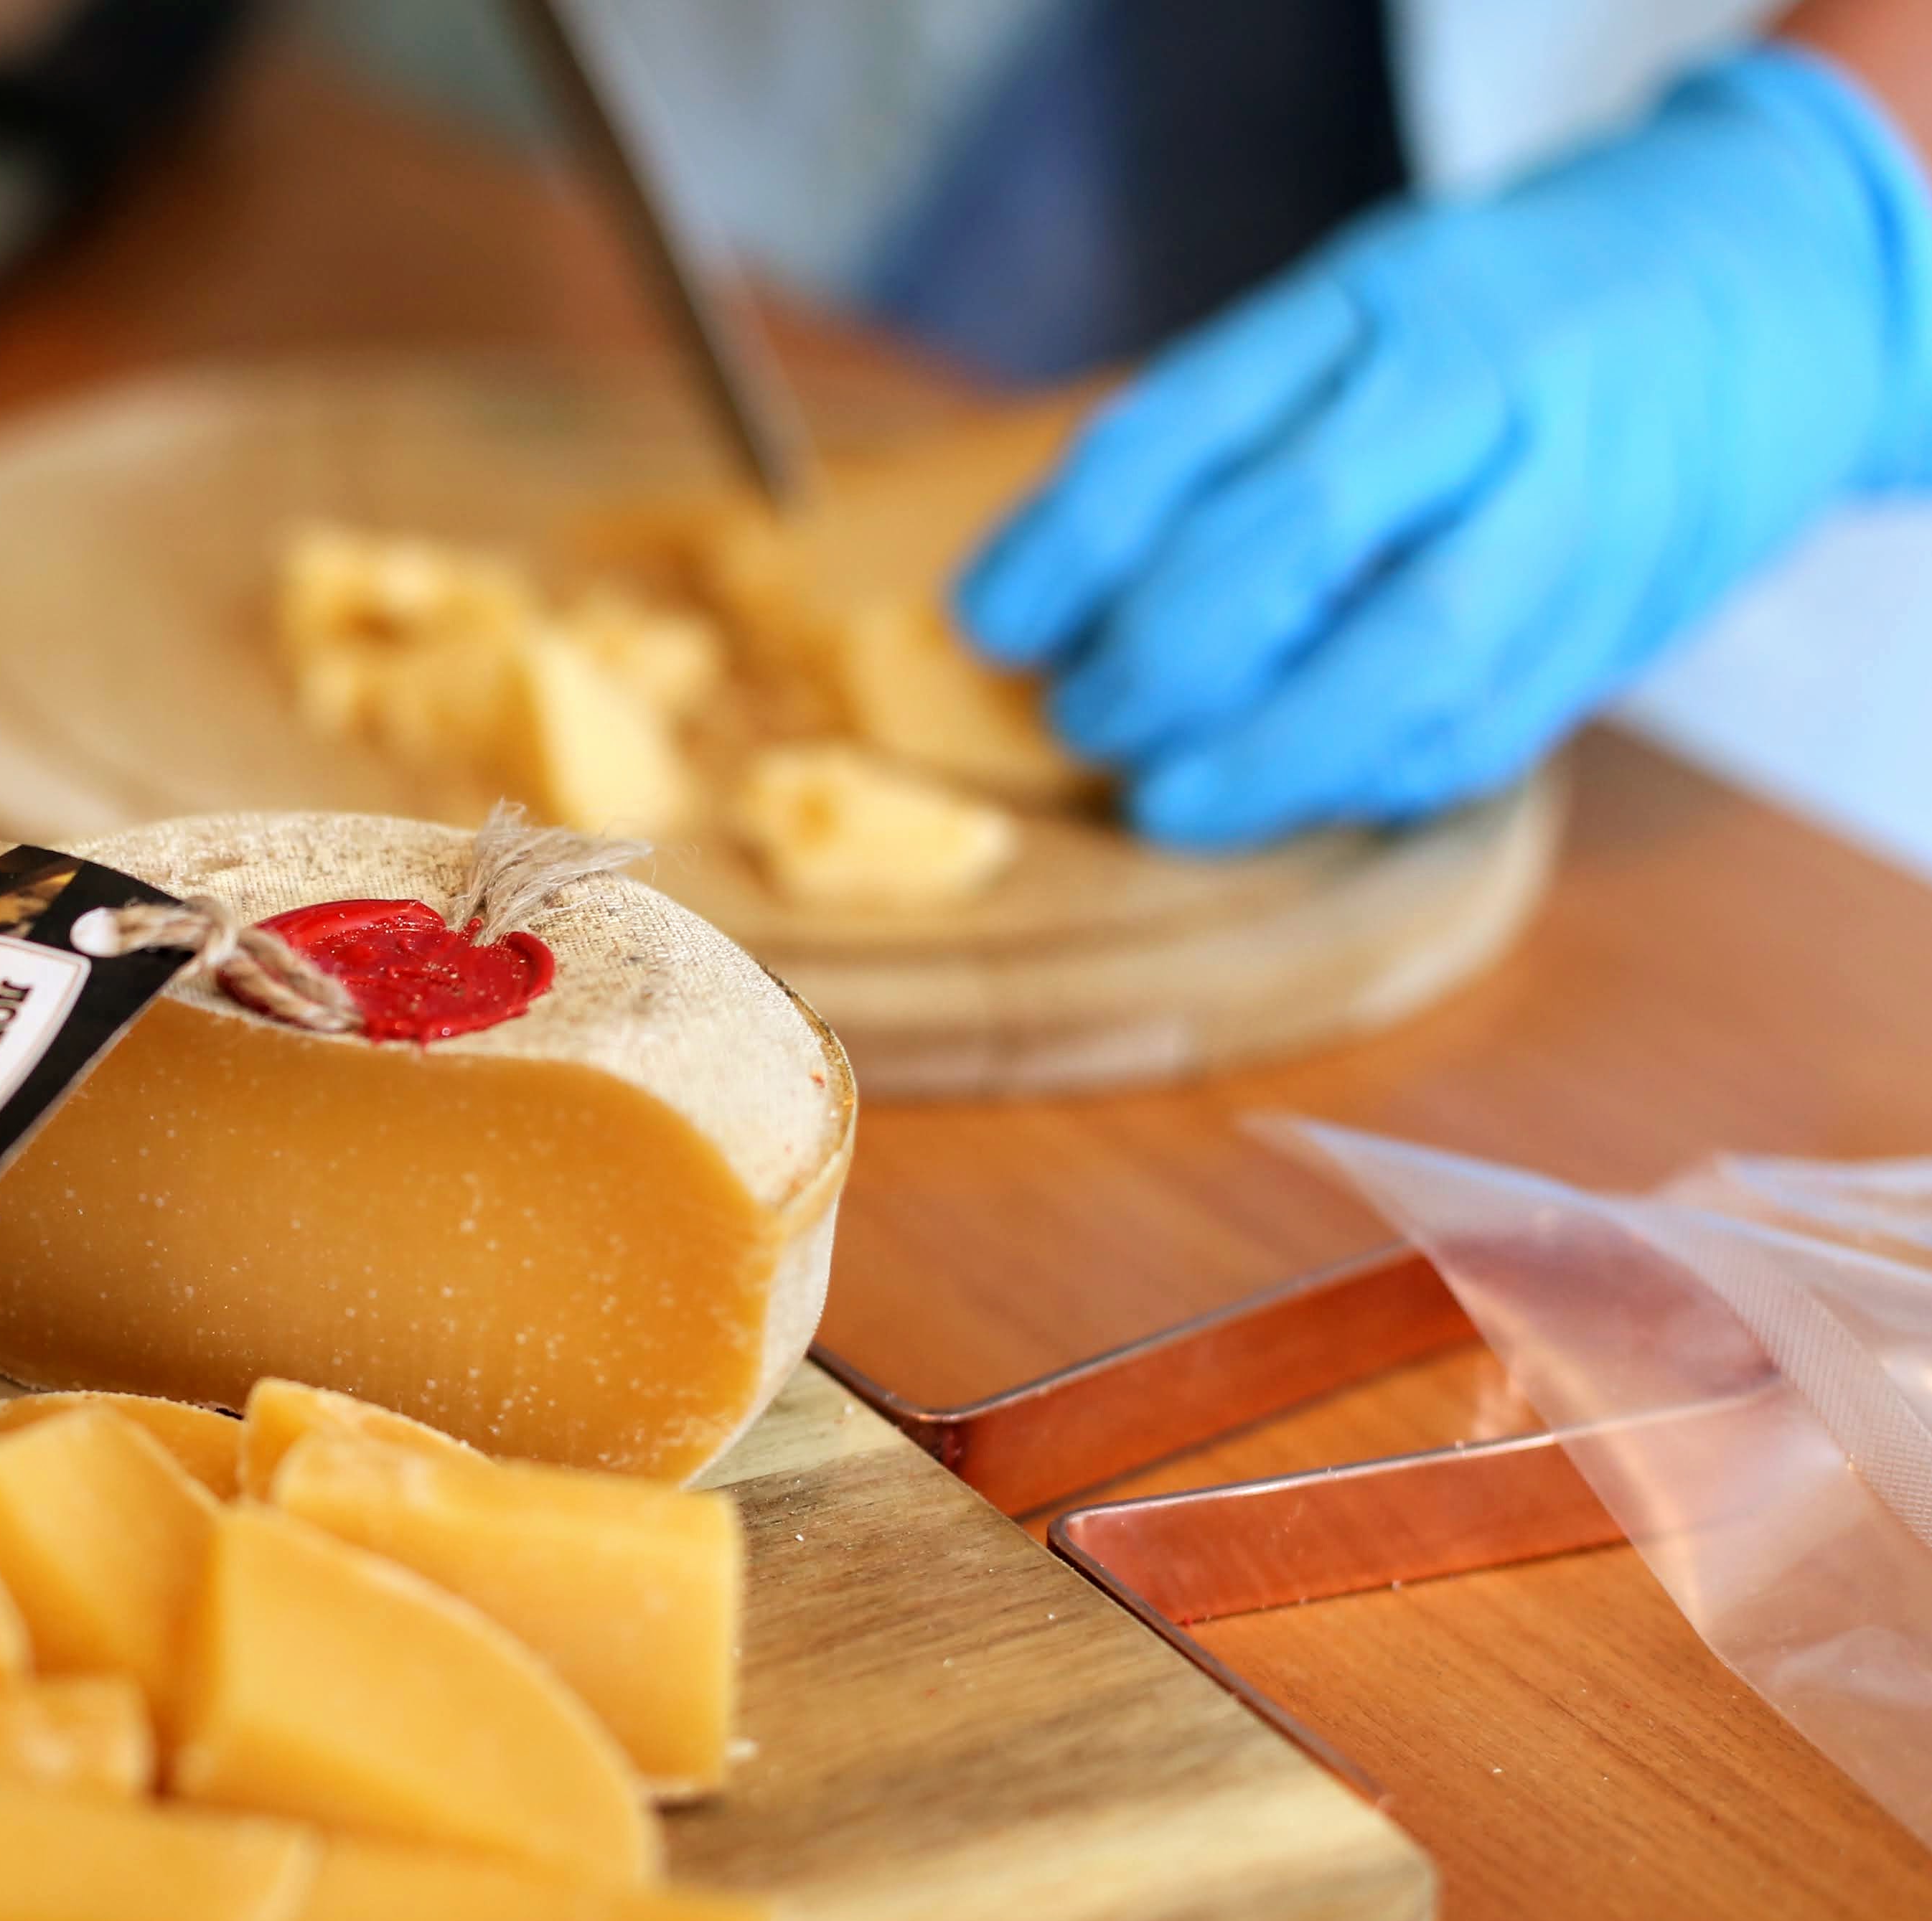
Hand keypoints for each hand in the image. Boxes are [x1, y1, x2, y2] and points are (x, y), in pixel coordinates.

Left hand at [959, 46, 1931, 851]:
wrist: (1760, 294)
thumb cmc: (1492, 318)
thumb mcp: (1351, 310)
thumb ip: (1221, 428)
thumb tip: (1042, 581)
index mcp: (1383, 308)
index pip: (1190, 430)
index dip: (1070, 544)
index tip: (990, 623)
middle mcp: (1485, 400)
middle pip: (1291, 542)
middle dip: (1161, 658)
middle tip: (1086, 717)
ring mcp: (1569, 512)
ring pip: (1401, 663)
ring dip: (1260, 756)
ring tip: (1167, 796)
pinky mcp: (1619, 618)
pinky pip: (1481, 731)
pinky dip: (1365, 780)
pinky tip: (1291, 793)